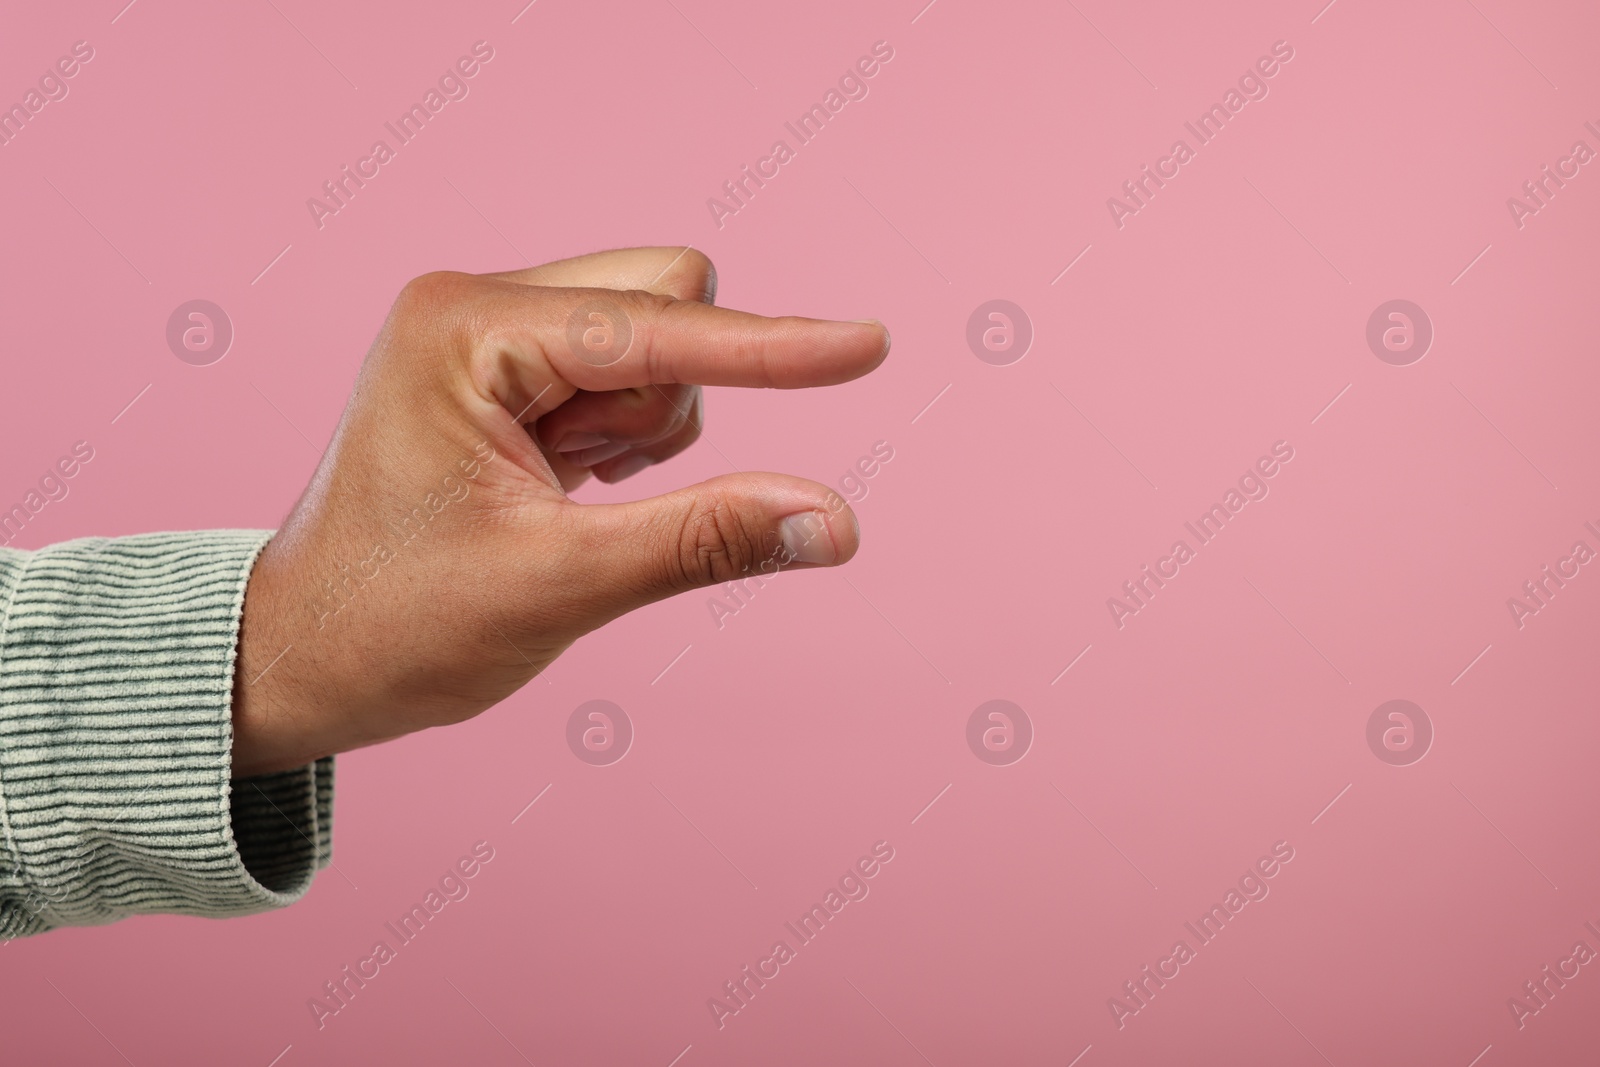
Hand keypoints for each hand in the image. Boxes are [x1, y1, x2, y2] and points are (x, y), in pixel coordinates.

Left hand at [230, 248, 887, 776]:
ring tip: (563, 497)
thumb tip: (836, 521)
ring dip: (645, 430)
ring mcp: (491, 333)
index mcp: (464, 330)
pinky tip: (562, 487)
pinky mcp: (510, 372)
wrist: (304, 659)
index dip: (771, 350)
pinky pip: (629, 378)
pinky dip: (625, 438)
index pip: (658, 329)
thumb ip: (704, 541)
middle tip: (597, 485)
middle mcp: (476, 306)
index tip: (869, 346)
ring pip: (658, 344)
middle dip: (669, 402)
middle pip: (665, 302)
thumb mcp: (559, 587)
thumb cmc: (397, 627)